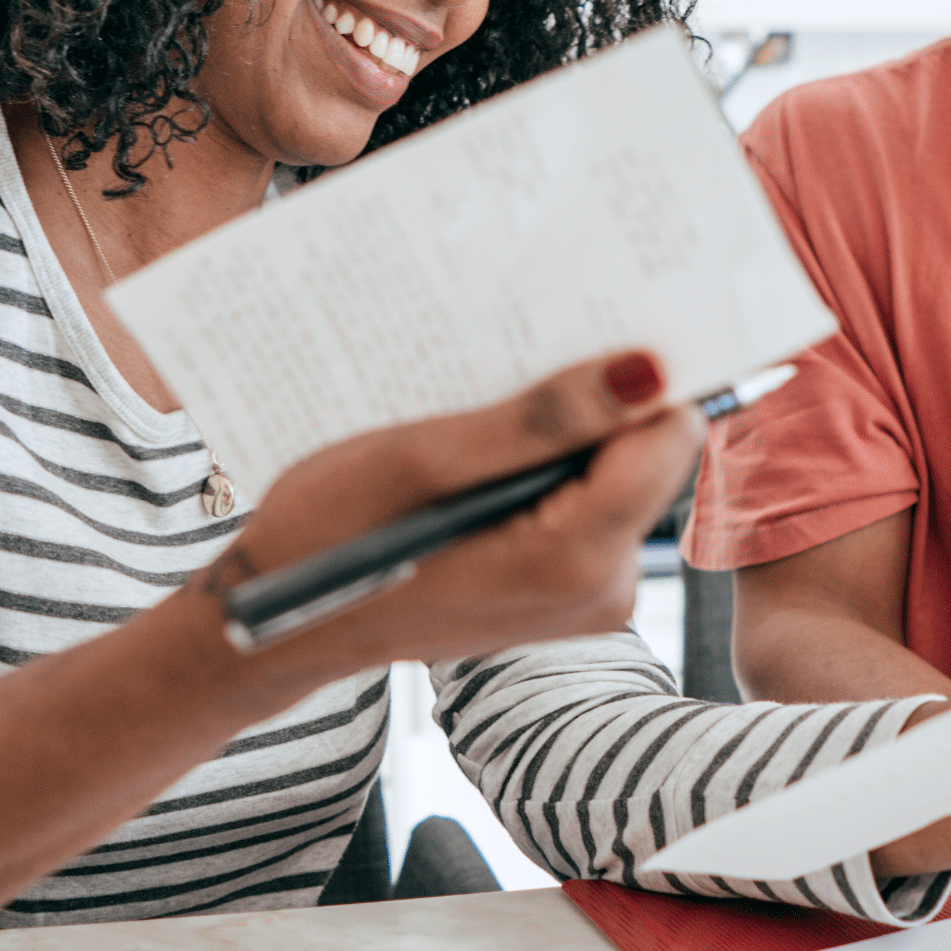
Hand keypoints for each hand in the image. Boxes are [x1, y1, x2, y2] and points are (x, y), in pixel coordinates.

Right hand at [205, 350, 701, 685]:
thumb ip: (542, 420)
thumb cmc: (331, 535)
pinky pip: (583, 504)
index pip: (667, 434)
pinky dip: (543, 468)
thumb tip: (648, 373)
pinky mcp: (564, 590)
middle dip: (590, 404)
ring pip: (612, 474)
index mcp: (575, 559)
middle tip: (512, 368)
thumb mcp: (424, 459)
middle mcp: (603, 588)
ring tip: (482, 413)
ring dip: (558, 434)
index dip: (634, 376)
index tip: (582, 330)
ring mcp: (586, 595)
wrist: (283, 621)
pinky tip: (481, 452)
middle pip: (644, 454)